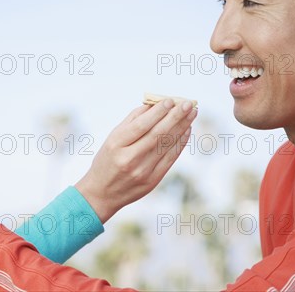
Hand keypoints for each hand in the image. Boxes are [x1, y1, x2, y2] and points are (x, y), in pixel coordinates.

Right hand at [75, 100, 196, 222]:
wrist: (102, 193)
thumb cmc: (107, 160)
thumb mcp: (112, 138)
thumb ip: (131, 121)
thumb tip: (153, 104)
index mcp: (116, 145)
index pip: (141, 126)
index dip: (158, 112)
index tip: (170, 100)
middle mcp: (129, 158)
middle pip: (157, 134)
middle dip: (175, 117)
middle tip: (188, 103)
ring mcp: (142, 171)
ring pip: (166, 145)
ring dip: (182, 127)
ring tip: (192, 113)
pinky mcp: (152, 181)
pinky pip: (170, 158)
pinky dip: (180, 143)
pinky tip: (187, 130)